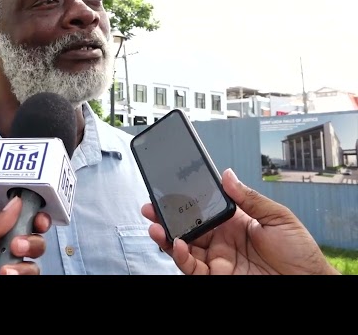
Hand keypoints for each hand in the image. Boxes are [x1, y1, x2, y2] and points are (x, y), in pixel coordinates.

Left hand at [0, 196, 50, 274]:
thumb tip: (15, 206)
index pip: (20, 219)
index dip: (34, 217)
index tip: (38, 220)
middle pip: (31, 241)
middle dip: (32, 241)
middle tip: (15, 245)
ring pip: (31, 265)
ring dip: (26, 265)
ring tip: (6, 270)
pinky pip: (20, 279)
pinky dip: (20, 276)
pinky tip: (4, 276)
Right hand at [142, 168, 339, 274]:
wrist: (309, 284)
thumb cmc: (301, 254)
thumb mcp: (278, 218)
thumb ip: (250, 198)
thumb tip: (228, 176)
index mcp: (235, 222)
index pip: (203, 208)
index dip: (186, 200)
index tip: (171, 189)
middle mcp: (222, 240)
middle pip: (187, 226)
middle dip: (166, 216)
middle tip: (151, 206)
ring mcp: (218, 259)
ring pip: (183, 246)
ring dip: (166, 235)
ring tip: (156, 225)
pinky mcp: (217, 276)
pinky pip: (192, 266)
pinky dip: (180, 256)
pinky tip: (176, 243)